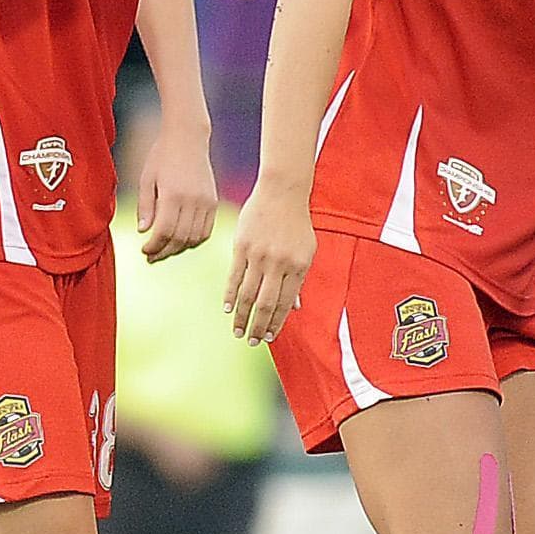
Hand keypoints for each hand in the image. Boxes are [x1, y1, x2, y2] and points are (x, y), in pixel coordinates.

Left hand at [133, 119, 217, 261]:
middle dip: (164, 252)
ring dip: (179, 248)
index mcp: (173, 194)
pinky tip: (181, 241)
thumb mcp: (146, 179)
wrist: (188, 138)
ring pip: (195, 238)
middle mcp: (192, 200)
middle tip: (151, 257)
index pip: (164, 231)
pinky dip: (194, 240)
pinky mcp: (213, 202)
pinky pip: (206, 230)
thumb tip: (144, 232)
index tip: (143, 249)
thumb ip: (145, 206)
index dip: (153, 246)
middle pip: (180, 238)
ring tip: (165, 250)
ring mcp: (206, 202)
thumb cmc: (162, 156)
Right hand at [223, 177, 315, 343]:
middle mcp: (279, 264)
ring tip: (238, 332)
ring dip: (242, 316)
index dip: (276, 322)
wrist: (282, 192)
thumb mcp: (306, 252)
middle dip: (258, 326)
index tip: (269, 336)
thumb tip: (294, 308)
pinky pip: (234, 277)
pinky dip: (230, 295)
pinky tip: (227, 309)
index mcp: (298, 266)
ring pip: (248, 294)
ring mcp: (259, 256)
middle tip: (251, 341)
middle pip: (265, 303)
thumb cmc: (296, 224)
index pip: (285, 303)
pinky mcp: (241, 247)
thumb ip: (299, 280)